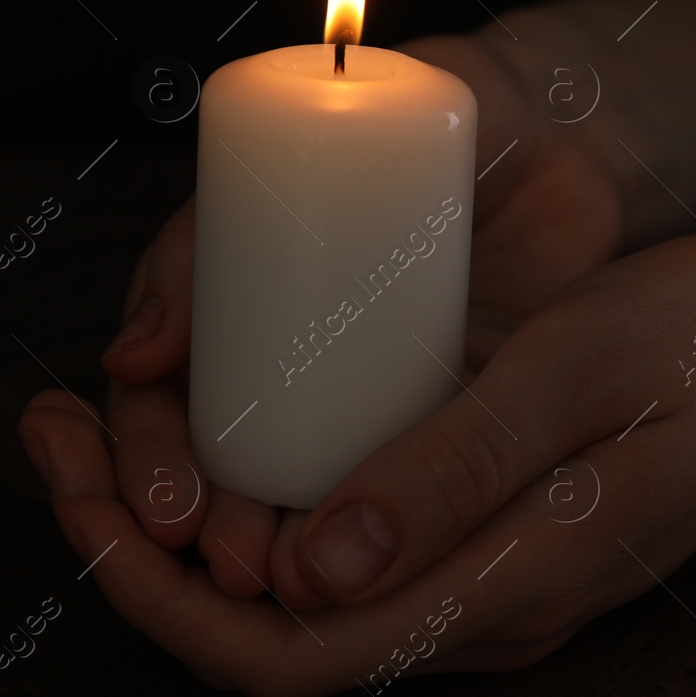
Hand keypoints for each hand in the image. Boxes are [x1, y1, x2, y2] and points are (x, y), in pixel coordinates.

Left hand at [20, 234, 695, 696]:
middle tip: (51, 420)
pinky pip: (332, 553)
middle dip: (129, 543)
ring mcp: (475, 583)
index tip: (68, 474)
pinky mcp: (479, 540)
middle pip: (253, 633)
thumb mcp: (572, 380)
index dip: (144, 584)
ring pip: (283, 598)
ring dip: (176, 524)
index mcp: (490, 590)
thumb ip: (446, 478)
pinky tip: (219, 427)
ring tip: (100, 420)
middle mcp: (469, 611)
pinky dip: (247, 502)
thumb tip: (304, 571)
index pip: (270, 651)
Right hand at [88, 31, 631, 592]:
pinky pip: (400, 488)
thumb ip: (213, 228)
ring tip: (279, 580)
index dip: (150, 459)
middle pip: (216, 458)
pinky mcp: (446, 420)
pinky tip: (365, 574)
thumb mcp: (310, 147)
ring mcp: (365, 393)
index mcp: (234, 295)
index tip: (166, 507)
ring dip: (277, 545)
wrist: (565, 138)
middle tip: (223, 557)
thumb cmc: (428, 116)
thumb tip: (130, 356)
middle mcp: (287, 357)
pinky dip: (375, 534)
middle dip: (207, 521)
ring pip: (297, 490)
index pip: (161, 394)